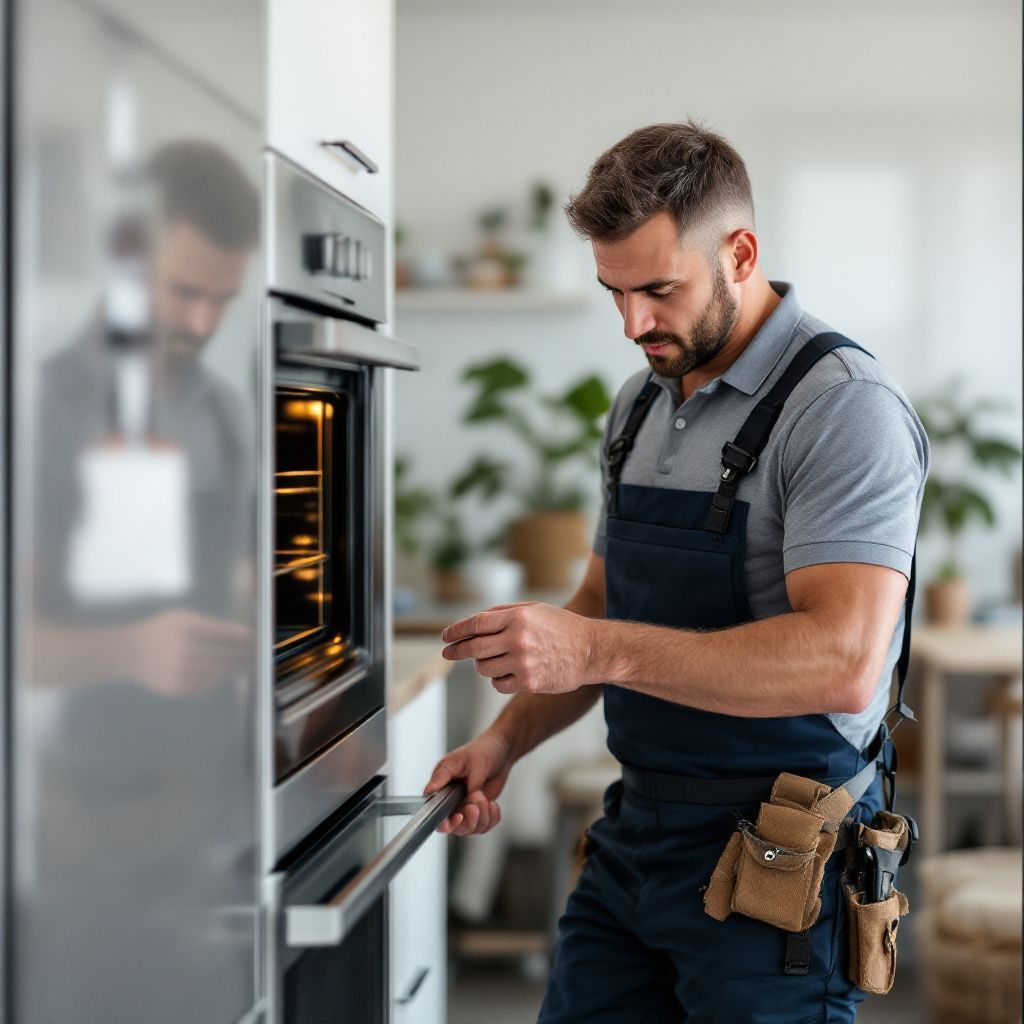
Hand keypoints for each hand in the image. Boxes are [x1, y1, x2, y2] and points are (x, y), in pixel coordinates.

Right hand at [128, 609, 252, 695]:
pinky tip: (225, 674)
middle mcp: (184, 649)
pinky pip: (205, 684)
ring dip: (233, 668)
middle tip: (255, 653)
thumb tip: (239, 635)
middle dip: (242, 653)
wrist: (129, 654)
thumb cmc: (161, 631)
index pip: (222, 632)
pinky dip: (217, 679)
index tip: (254, 637)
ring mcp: (180, 670)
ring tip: (245, 664)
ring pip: (217, 671)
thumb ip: (207, 624)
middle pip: (223, 653)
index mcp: (186, 627)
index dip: (240, 636)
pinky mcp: (177, 687)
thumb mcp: (180, 618)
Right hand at [423, 731, 514, 835]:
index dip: (446, 822)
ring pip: (472, 828)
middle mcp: (452, 802)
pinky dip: (492, 817)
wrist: (501, 751)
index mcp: (442, 789)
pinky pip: (485, 826)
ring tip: (486, 798)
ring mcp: (467, 808)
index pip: (437, 815)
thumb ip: (444, 776)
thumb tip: (429, 789)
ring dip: (483, 817)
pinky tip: (493, 803)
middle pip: (456, 827)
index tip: (458, 817)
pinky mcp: (480, 812)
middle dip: (470, 819)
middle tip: (478, 801)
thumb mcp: (459, 760)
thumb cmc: (480, 750)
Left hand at [440, 601, 597, 695]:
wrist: (592, 650)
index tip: (445, 637)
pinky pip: (498, 684)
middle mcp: (518, 639)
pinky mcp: (529, 683)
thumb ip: (503, 612)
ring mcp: (523, 663)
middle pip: (474, 647)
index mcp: (518, 617)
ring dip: (483, 664)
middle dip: (457, 651)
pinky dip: (498, 679)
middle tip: (447, 653)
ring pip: (484, 668)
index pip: (476, 624)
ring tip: (496, 659)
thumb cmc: (562, 627)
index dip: (456, 630)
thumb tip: (473, 622)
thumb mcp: (535, 609)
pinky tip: (510, 672)